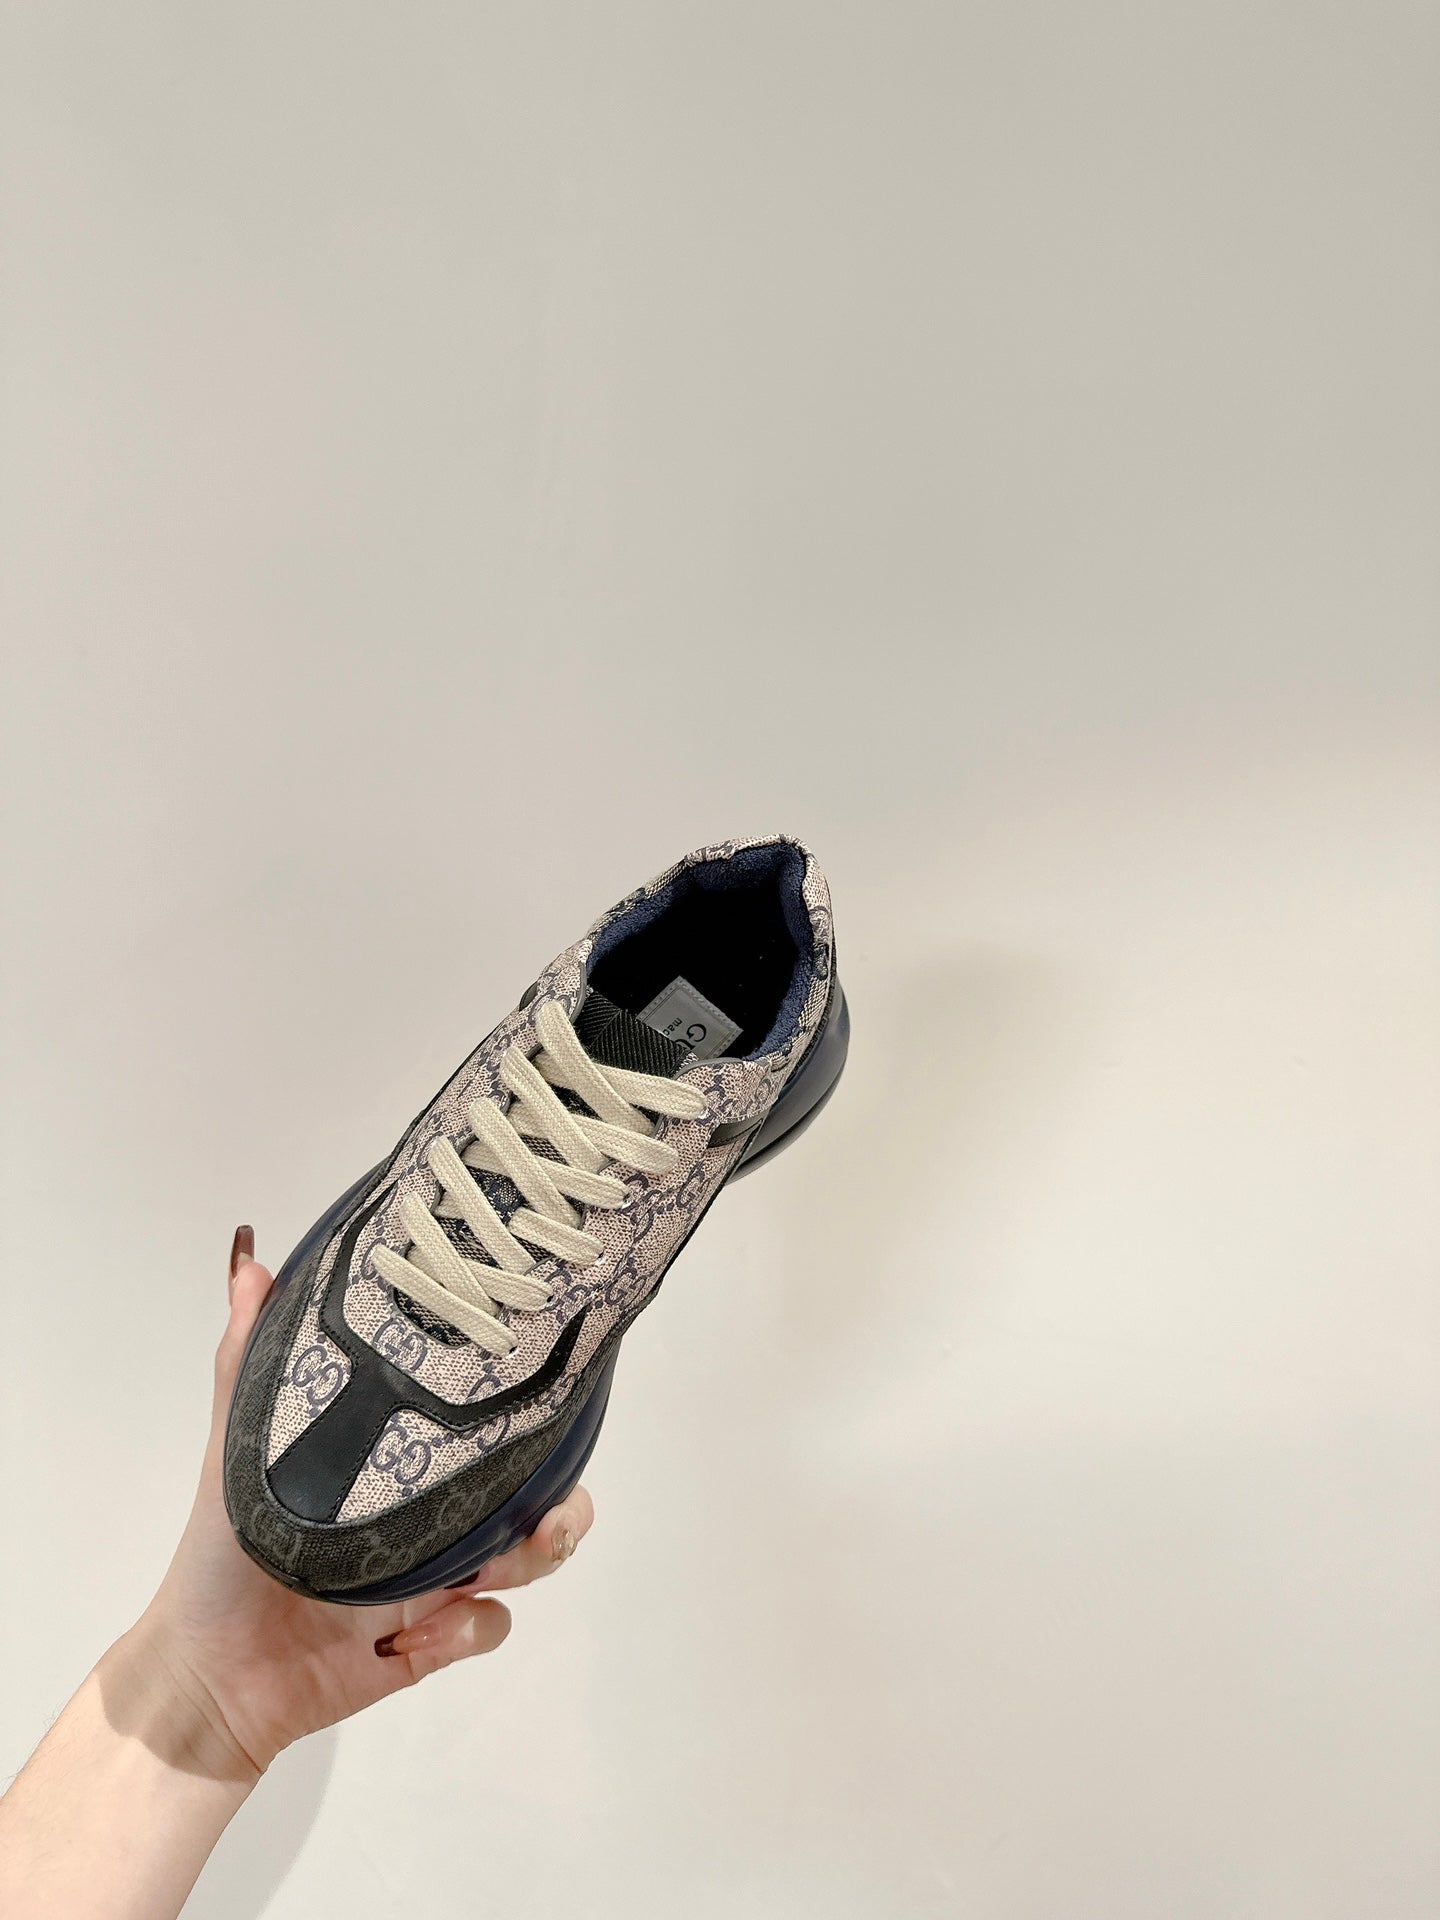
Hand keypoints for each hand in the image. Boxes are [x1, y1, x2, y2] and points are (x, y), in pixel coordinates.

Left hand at [111, 1228, 593, 1781]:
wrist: (208, 1672)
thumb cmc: (219, 1555)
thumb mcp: (238, 1448)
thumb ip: (245, 1362)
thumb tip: (251, 1266)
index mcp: (402, 1464)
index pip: (492, 1427)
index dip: (533, 1415)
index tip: (548, 1395)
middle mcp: (433, 1514)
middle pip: (541, 1495)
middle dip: (563, 1504)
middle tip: (548, 1514)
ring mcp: (439, 1577)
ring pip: (531, 1559)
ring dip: (527, 1563)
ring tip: (488, 1572)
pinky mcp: (434, 1640)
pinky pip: (488, 1628)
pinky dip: (463, 1633)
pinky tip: (412, 1638)